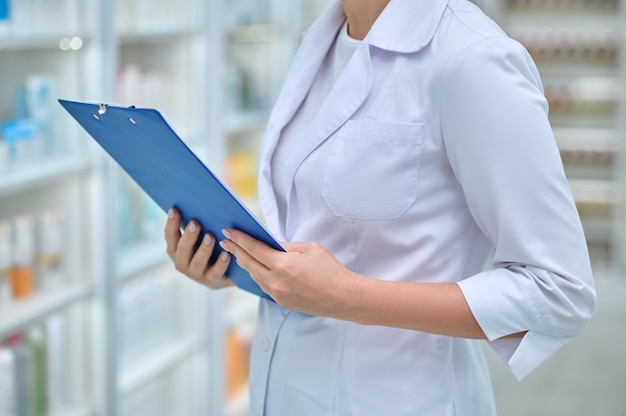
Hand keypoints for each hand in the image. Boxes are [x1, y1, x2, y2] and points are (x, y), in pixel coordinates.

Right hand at [164, 207, 233, 289]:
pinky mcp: (211, 280)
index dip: (171, 224)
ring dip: (203, 249)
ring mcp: (196, 273)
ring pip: (197, 262)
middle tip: (195, 223)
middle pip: (182, 250)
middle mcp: (182, 262)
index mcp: (175, 249)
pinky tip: (226, 253)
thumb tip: (204, 202)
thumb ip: (199, 223)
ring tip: (211, 237)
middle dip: (188, 236)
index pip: (170, 236)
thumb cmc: (209, 246)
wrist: (222, 273)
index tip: (175, 209)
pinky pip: (216, 272)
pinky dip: (221, 263)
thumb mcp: (201, 235)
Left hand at [219, 228, 360, 317]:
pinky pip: (264, 286)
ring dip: (245, 264)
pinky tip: (255, 269)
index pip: (254, 249)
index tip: (229, 231)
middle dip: (236, 250)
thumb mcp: (310, 248)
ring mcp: (278, 295)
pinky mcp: (282, 303)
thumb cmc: (330, 270)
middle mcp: (276, 282)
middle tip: (225, 240)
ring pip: (255, 276)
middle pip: (249, 263)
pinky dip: (258, 275)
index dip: (240, 239)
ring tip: (238, 253)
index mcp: (283, 265)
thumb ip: (287, 246)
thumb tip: (271, 244)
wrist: (344, 297)